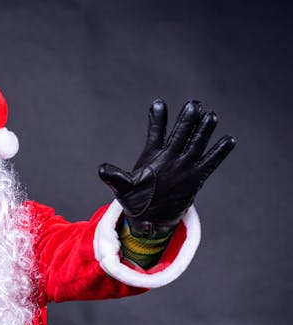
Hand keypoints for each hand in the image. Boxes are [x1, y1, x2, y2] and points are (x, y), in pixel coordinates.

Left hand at [98, 100, 235, 237]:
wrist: (149, 217)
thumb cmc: (135, 200)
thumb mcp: (122, 188)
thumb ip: (114, 177)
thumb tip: (101, 170)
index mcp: (152, 154)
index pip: (156, 132)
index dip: (157, 118)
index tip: (158, 104)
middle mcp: (170, 156)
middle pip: (180, 133)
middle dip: (187, 119)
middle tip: (194, 104)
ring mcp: (184, 164)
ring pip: (196, 143)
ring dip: (204, 130)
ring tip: (210, 116)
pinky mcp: (196, 176)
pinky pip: (210, 162)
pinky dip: (219, 152)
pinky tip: (228, 140)